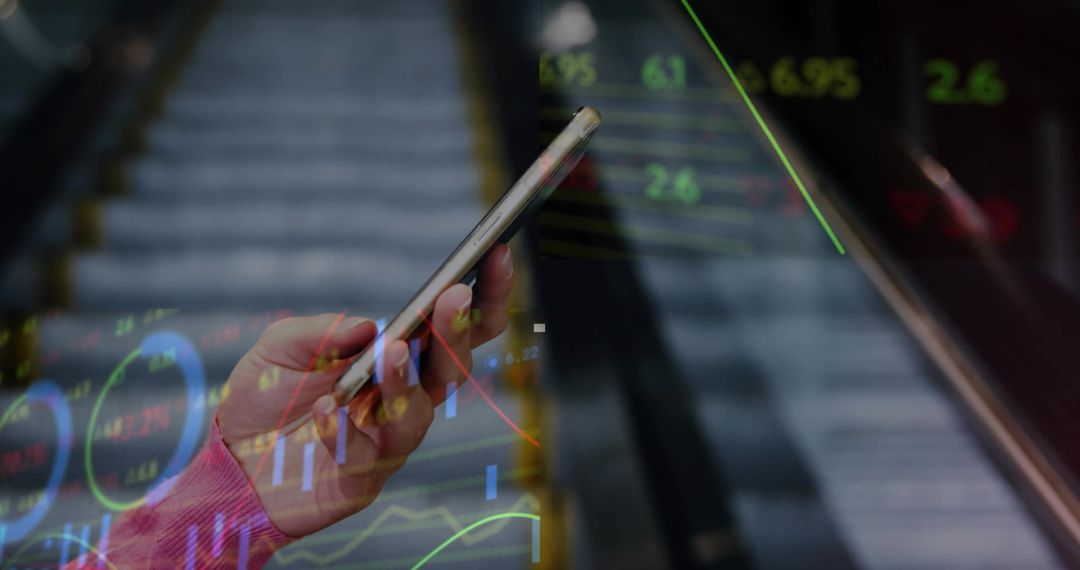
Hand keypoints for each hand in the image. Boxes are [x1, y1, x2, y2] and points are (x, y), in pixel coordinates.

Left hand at [218, 245, 512, 536]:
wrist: (229, 465)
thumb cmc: (266, 399)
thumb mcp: (280, 347)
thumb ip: (320, 331)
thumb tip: (369, 325)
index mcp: (398, 359)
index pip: (454, 328)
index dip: (483, 296)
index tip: (496, 255)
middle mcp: (404, 398)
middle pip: (452, 367)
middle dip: (457, 331)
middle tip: (454, 297)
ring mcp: (387, 441)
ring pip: (417, 413)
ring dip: (404, 380)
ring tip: (388, 353)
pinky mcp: (362, 478)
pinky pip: (366, 455)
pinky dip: (344, 430)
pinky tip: (324, 411)